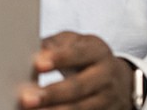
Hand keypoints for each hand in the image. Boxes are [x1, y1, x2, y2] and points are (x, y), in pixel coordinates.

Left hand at [19, 32, 133, 108]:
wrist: (119, 79)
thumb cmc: (86, 57)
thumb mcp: (75, 43)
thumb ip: (54, 45)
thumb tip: (30, 50)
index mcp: (98, 52)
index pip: (78, 54)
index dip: (58, 59)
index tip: (38, 64)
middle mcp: (106, 76)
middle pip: (78, 87)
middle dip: (52, 94)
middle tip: (27, 98)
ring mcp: (108, 99)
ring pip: (81, 108)